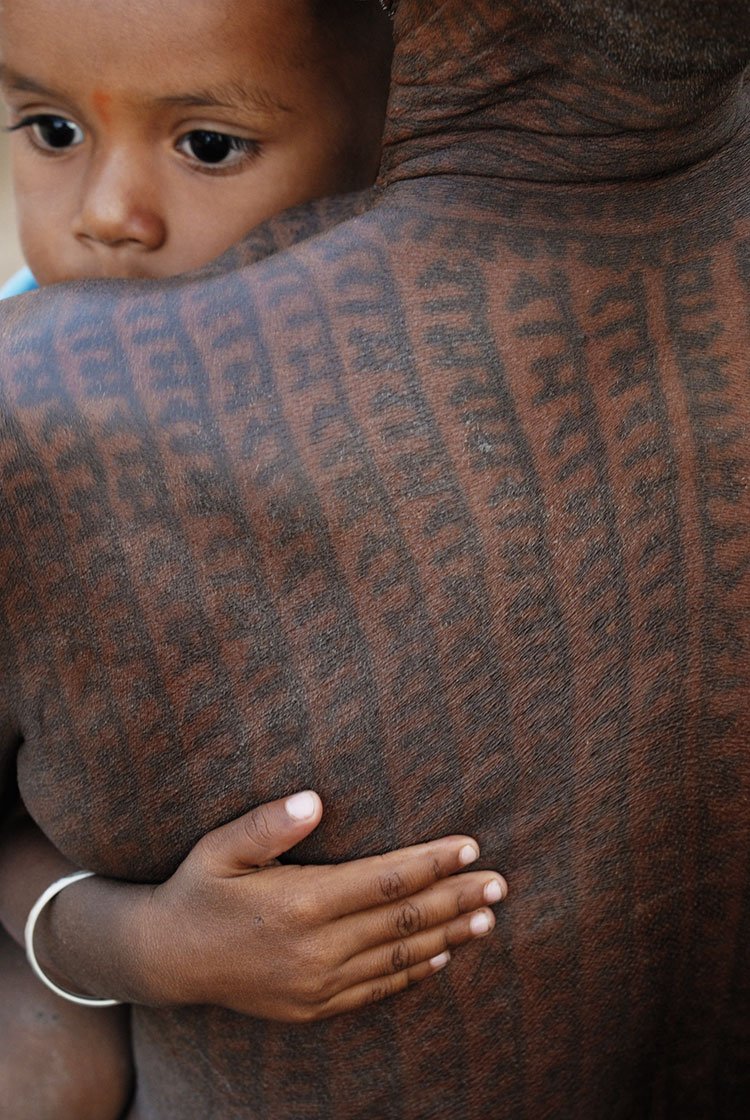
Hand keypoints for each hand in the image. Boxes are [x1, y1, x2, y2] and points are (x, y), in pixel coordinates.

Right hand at [143, 791, 506, 1020]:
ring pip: (399, 956)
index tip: (469, 845)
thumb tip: (313, 799)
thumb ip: (267, 824)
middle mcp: (316, 949)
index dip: (431, 862)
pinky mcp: (315, 1007)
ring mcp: (318, 984)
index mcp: (300, 903)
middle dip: (456, 898)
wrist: (167, 961)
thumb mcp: (220, 848)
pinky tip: (443, 956)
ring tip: (487, 918)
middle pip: (403, 918)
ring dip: (449, 935)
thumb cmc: (198, 890)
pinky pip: (378, 989)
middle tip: (500, 882)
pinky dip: (415, 971)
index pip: (384, 880)